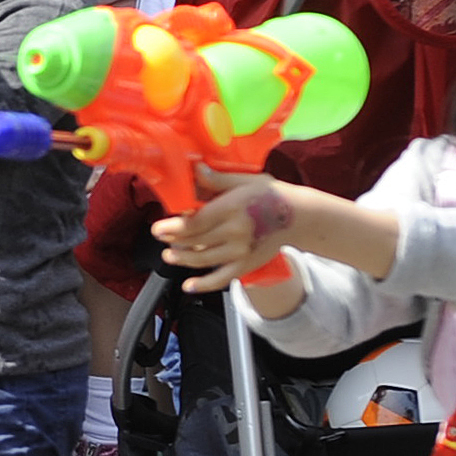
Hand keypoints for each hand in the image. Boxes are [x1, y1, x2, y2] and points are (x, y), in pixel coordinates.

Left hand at [151, 169, 296, 292]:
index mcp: (232, 208)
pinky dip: (204, 284)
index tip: (158, 228)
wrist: (297, 216)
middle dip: (174, 242)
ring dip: (183, 260)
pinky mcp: (246, 265)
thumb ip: (217, 180)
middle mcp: (236, 232)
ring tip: (170, 256)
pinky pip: (222, 279)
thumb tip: (195, 169)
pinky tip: (188, 286)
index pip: (196, 222)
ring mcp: (241, 252)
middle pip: (196, 241)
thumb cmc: (269, 195)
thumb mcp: (244, 181)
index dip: (173, 228)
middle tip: (162, 239)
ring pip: (203, 260)